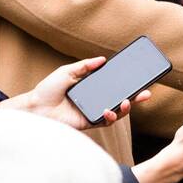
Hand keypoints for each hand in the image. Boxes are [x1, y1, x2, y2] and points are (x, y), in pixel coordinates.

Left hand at [0, 56, 149, 130]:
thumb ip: (85, 65)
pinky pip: (105, 122)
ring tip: (127, 102)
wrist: (35, 108)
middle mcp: (95, 100)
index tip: (139, 78)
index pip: (113, 84)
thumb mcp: (67, 72)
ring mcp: (93, 112)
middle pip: (120, 99)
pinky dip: (110, 117)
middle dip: (136, 98)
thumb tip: (103, 59)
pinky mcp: (88, 123)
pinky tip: (109, 111)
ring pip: (116, 112)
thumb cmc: (47, 89)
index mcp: (91, 87)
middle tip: (146, 93)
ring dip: (126, 108)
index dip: (127, 82)